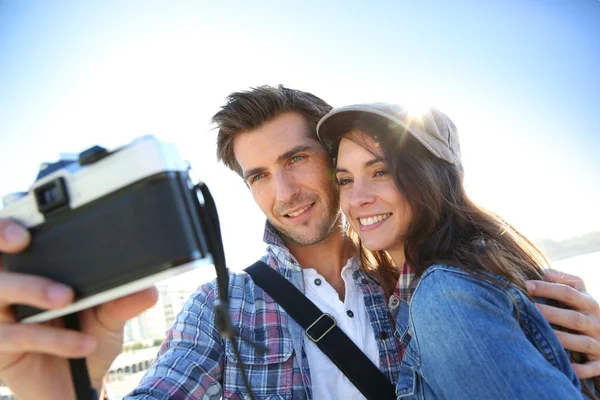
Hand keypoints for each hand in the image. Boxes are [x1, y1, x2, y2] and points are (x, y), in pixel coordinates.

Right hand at [0, 218, 158, 399]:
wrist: (80, 383)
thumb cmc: (87, 336)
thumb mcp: (109, 315)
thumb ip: (123, 299)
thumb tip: (148, 289)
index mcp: (36, 268)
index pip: (16, 236)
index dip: (10, 225)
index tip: (26, 223)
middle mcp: (11, 285)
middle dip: (1, 237)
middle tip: (23, 240)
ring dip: (31, 288)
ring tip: (66, 298)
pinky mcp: (0, 347)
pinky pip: (18, 336)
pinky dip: (53, 338)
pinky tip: (83, 343)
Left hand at [526, 269, 599, 378]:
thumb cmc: (585, 312)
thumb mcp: (581, 294)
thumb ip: (564, 281)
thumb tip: (542, 270)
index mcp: (589, 303)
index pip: (569, 292)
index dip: (548, 288)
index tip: (526, 284)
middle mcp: (596, 323)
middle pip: (573, 318)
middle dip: (550, 314)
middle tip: (529, 309)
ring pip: (581, 342)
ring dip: (561, 339)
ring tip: (539, 335)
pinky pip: (590, 368)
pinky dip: (578, 369)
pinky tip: (561, 365)